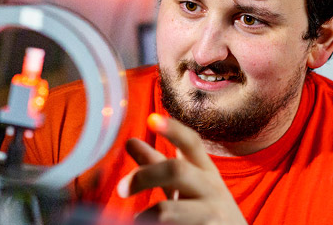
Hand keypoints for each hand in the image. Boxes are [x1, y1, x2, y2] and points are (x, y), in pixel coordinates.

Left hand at [117, 114, 247, 224]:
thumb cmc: (205, 210)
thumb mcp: (185, 185)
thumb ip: (157, 165)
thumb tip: (130, 141)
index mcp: (205, 171)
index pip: (192, 143)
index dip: (173, 130)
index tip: (152, 118)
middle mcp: (211, 189)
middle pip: (176, 170)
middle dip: (144, 176)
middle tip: (121, 190)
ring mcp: (211, 214)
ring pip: (168, 211)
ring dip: (146, 214)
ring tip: (137, 220)